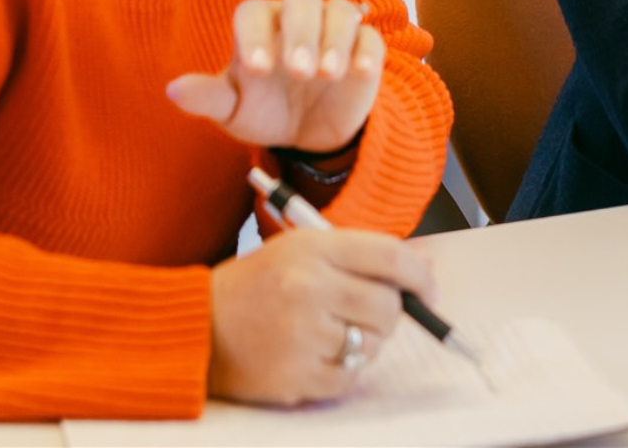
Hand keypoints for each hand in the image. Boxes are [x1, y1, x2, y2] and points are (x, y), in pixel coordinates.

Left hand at [166, 0, 383, 151]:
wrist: (308, 134)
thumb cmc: (263, 111)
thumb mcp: (233, 111)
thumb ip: (208, 98)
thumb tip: (173, 91)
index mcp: (260, 27)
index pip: (253, 12)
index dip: (254, 35)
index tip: (257, 70)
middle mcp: (296, 20)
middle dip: (301, 31)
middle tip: (298, 71)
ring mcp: (332, 31)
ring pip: (339, 9)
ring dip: (335, 37)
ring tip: (327, 74)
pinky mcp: (364, 48)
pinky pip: (369, 35)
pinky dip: (366, 49)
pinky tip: (359, 72)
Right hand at [207, 228, 437, 404]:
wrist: (200, 324)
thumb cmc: (256, 283)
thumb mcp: (300, 248)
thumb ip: (359, 255)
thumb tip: (424, 266)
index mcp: (311, 248)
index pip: (388, 255)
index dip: (418, 273)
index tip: (428, 287)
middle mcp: (308, 288)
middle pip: (387, 306)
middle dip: (390, 313)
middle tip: (370, 313)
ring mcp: (303, 336)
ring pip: (372, 345)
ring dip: (364, 342)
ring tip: (331, 331)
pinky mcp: (298, 377)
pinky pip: (351, 379)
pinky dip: (344, 370)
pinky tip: (318, 353)